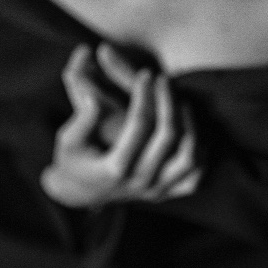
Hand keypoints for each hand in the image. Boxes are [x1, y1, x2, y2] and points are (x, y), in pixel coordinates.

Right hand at [40, 43, 201, 208]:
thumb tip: (94, 97)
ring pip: (188, 158)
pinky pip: (195, 175)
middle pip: (167, 137)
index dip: (143, 94)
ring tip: (181, 101)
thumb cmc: (73, 158)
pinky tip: (189, 129)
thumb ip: (82, 118)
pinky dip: (198, 152)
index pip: (139, 124)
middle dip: (167, 102)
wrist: (80, 192)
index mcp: (115, 168)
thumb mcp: (68, 138)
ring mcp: (156, 191)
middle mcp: (139, 182)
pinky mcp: (166, 194)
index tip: (145, 73)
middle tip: (163, 79)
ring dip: (189, 125)